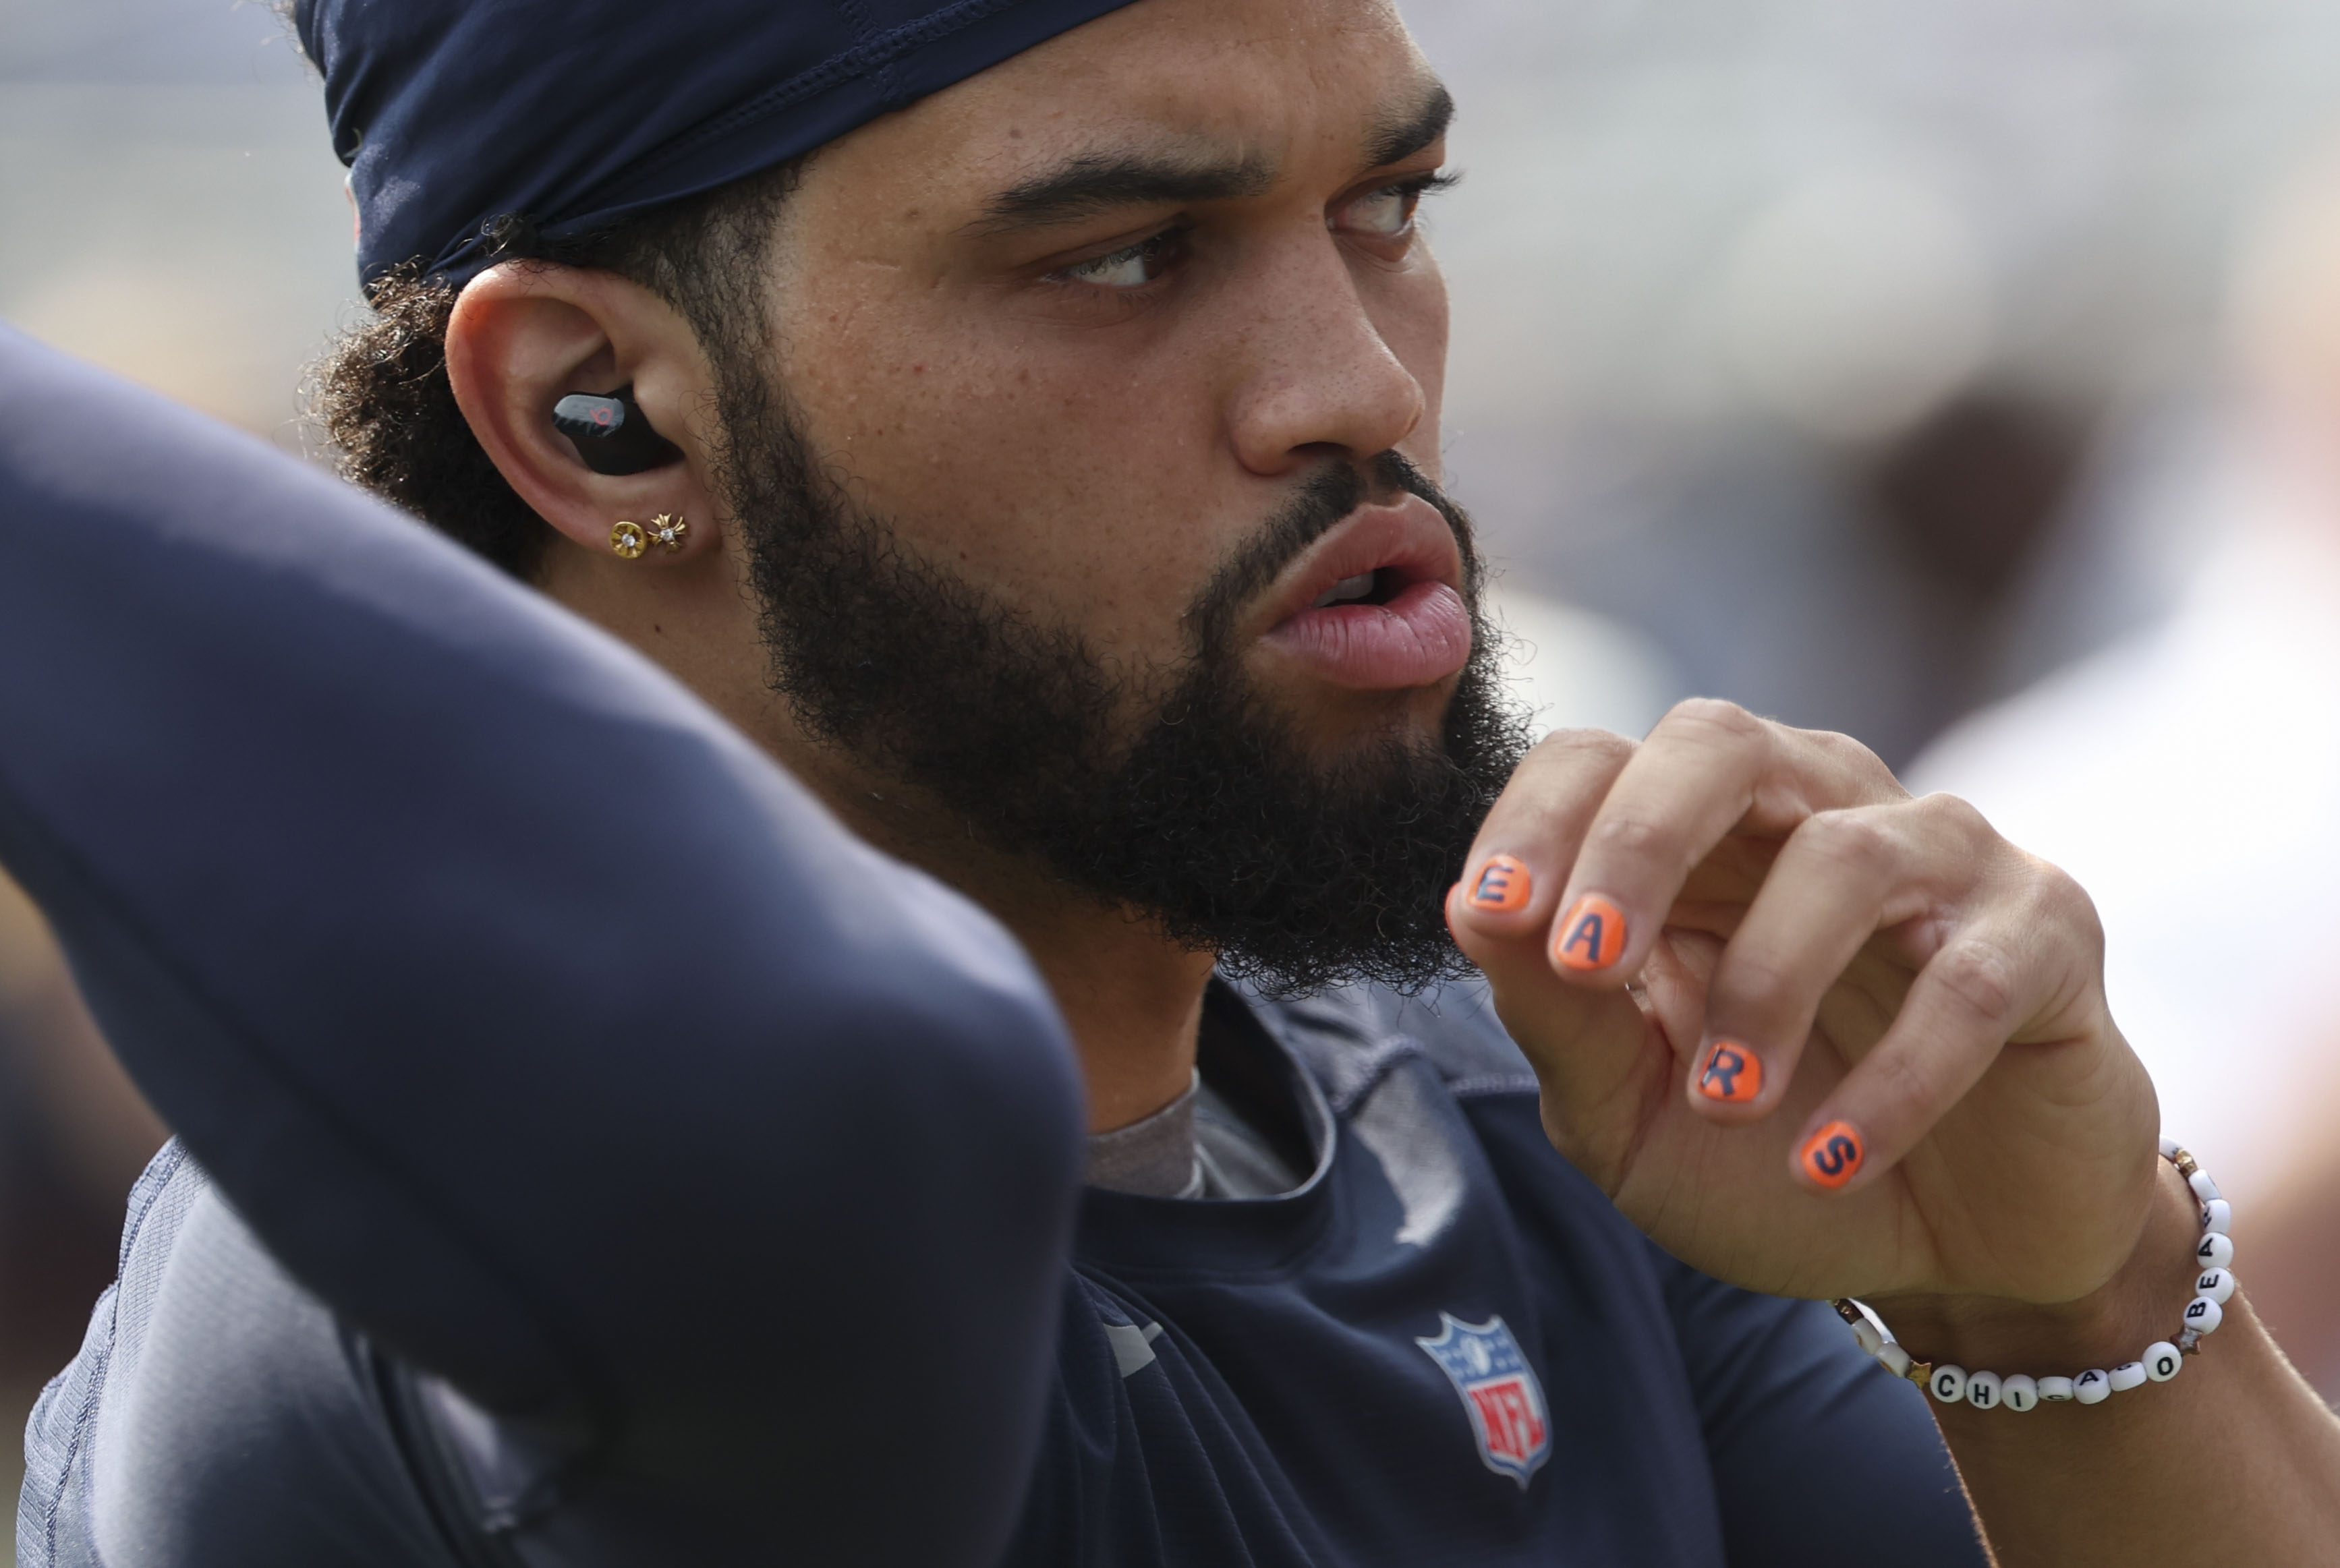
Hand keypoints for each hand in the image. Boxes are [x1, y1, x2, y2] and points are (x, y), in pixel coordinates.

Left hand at [1449, 700, 2160, 1310]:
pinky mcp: (2048, 932)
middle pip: (1719, 743)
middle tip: (1585, 962)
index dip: (1537, 821)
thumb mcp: (1630, 1111)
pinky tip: (1829, 1159)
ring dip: (1766, 986)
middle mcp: (1815, 811)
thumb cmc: (1769, 1156)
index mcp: (1694, 841)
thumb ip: (1555, 1014)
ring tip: (1728, 1106)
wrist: (1950, 1253)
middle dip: (1638, 842)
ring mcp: (1939, 859)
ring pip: (1845, 854)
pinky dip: (1895, 1077)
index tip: (1494, 914)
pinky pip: (1971, 978)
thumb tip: (1469, 909)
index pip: (1597, 760)